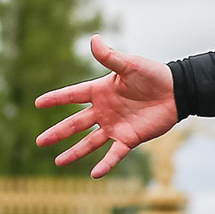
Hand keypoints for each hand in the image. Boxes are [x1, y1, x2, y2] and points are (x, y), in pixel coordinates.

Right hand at [33, 36, 177, 177]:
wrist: (177, 92)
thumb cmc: (154, 75)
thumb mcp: (130, 65)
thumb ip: (111, 58)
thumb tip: (94, 39)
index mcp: (100, 90)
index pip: (72, 95)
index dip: (56, 99)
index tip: (37, 103)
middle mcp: (104, 110)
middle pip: (75, 123)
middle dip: (58, 133)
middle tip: (39, 142)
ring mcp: (115, 126)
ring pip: (90, 142)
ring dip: (74, 152)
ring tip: (57, 162)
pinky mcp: (129, 138)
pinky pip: (114, 154)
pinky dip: (105, 164)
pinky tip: (94, 174)